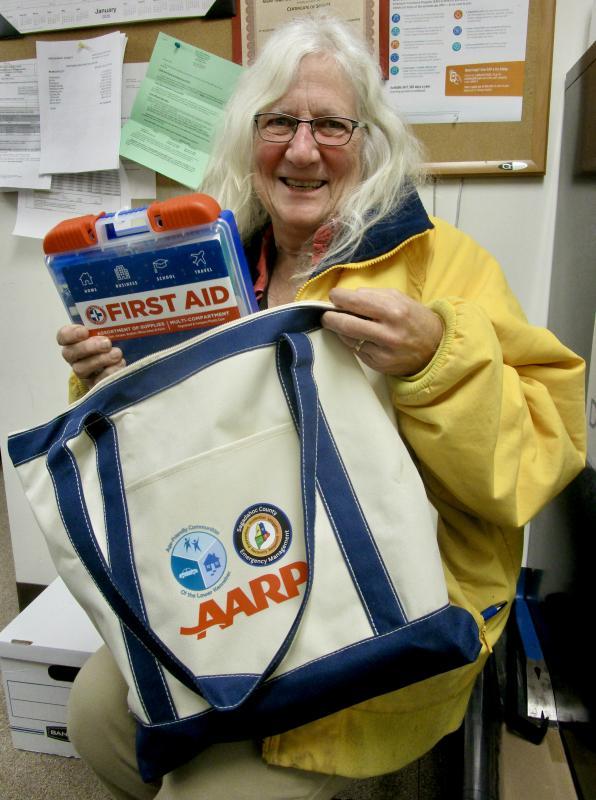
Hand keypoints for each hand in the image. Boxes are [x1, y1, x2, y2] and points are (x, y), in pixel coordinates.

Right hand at [57, 325, 125, 387]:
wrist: (124, 365)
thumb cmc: (115, 343)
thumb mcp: (111, 332)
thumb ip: (108, 325)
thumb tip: (123, 315)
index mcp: (75, 341)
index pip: (63, 336)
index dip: (71, 334)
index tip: (85, 331)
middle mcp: (75, 357)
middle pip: (70, 353)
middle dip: (88, 347)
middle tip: (107, 343)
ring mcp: (83, 372)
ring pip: (80, 369)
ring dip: (99, 360)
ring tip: (116, 354)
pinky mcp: (93, 386)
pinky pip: (96, 382)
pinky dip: (109, 372)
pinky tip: (120, 365)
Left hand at [321, 287, 442, 376]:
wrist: (435, 348)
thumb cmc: (415, 320)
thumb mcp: (400, 299)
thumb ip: (374, 296)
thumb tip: (348, 297)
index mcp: (394, 311)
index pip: (356, 302)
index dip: (338, 298)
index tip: (333, 296)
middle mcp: (388, 333)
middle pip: (346, 324)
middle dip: (330, 318)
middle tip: (326, 315)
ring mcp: (382, 352)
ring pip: (348, 339)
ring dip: (341, 330)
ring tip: (343, 324)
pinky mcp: (379, 364)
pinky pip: (357, 350)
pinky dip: (354, 342)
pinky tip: (360, 337)